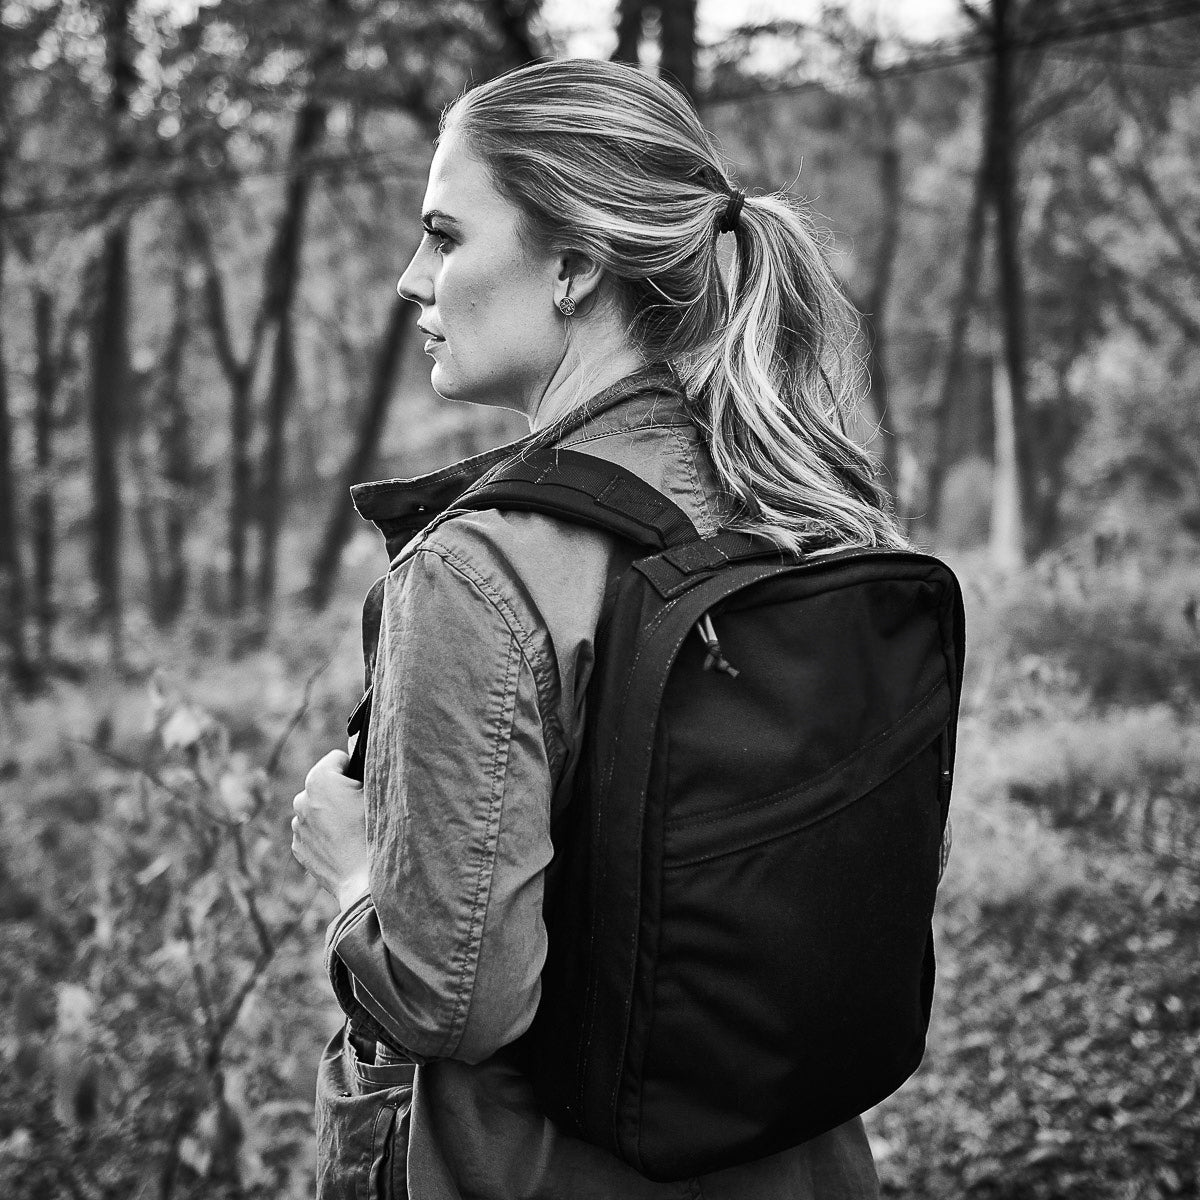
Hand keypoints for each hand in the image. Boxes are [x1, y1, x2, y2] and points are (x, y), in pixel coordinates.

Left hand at [291, 749, 369, 906]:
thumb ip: (366, 772)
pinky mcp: (298, 848)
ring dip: (331, 813)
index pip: (339, 758)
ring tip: (353, 831)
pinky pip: (313, 830)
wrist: (365, 882)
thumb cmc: (376, 834)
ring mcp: (297, 826)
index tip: (365, 789)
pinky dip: (325, 833)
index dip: (356, 770)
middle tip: (360, 811)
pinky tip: (343, 846)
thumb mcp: (378, 793)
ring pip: (317, 808)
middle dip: (340, 792)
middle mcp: (301, 799)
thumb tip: (362, 767)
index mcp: (319, 779)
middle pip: (325, 784)